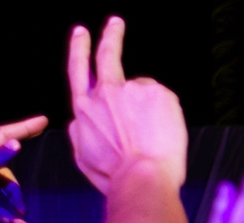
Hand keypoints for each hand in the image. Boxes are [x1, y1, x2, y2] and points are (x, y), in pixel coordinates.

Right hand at [67, 18, 187, 192]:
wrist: (142, 178)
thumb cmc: (116, 177)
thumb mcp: (84, 157)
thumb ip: (79, 133)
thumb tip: (77, 119)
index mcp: (84, 109)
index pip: (79, 71)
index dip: (80, 50)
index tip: (82, 32)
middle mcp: (105, 93)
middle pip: (107, 55)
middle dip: (110, 36)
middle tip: (116, 23)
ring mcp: (132, 89)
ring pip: (146, 95)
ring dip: (152, 114)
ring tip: (154, 141)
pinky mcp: (158, 92)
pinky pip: (165, 101)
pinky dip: (166, 118)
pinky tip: (164, 136)